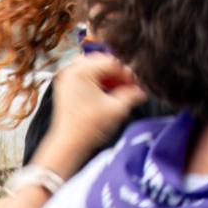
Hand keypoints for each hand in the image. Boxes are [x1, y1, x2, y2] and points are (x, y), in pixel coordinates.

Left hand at [42, 51, 137, 168]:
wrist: (68, 144)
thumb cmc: (88, 128)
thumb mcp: (117, 109)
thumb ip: (132, 95)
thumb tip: (141, 91)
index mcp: (81, 71)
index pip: (112, 62)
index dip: (127, 74)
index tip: (136, 85)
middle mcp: (71, 70)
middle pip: (102, 63)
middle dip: (117, 75)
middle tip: (129, 87)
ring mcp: (66, 79)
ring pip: (93, 69)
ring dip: (108, 78)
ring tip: (119, 91)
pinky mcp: (65, 88)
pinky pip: (84, 77)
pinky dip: (97, 82)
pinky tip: (107, 94)